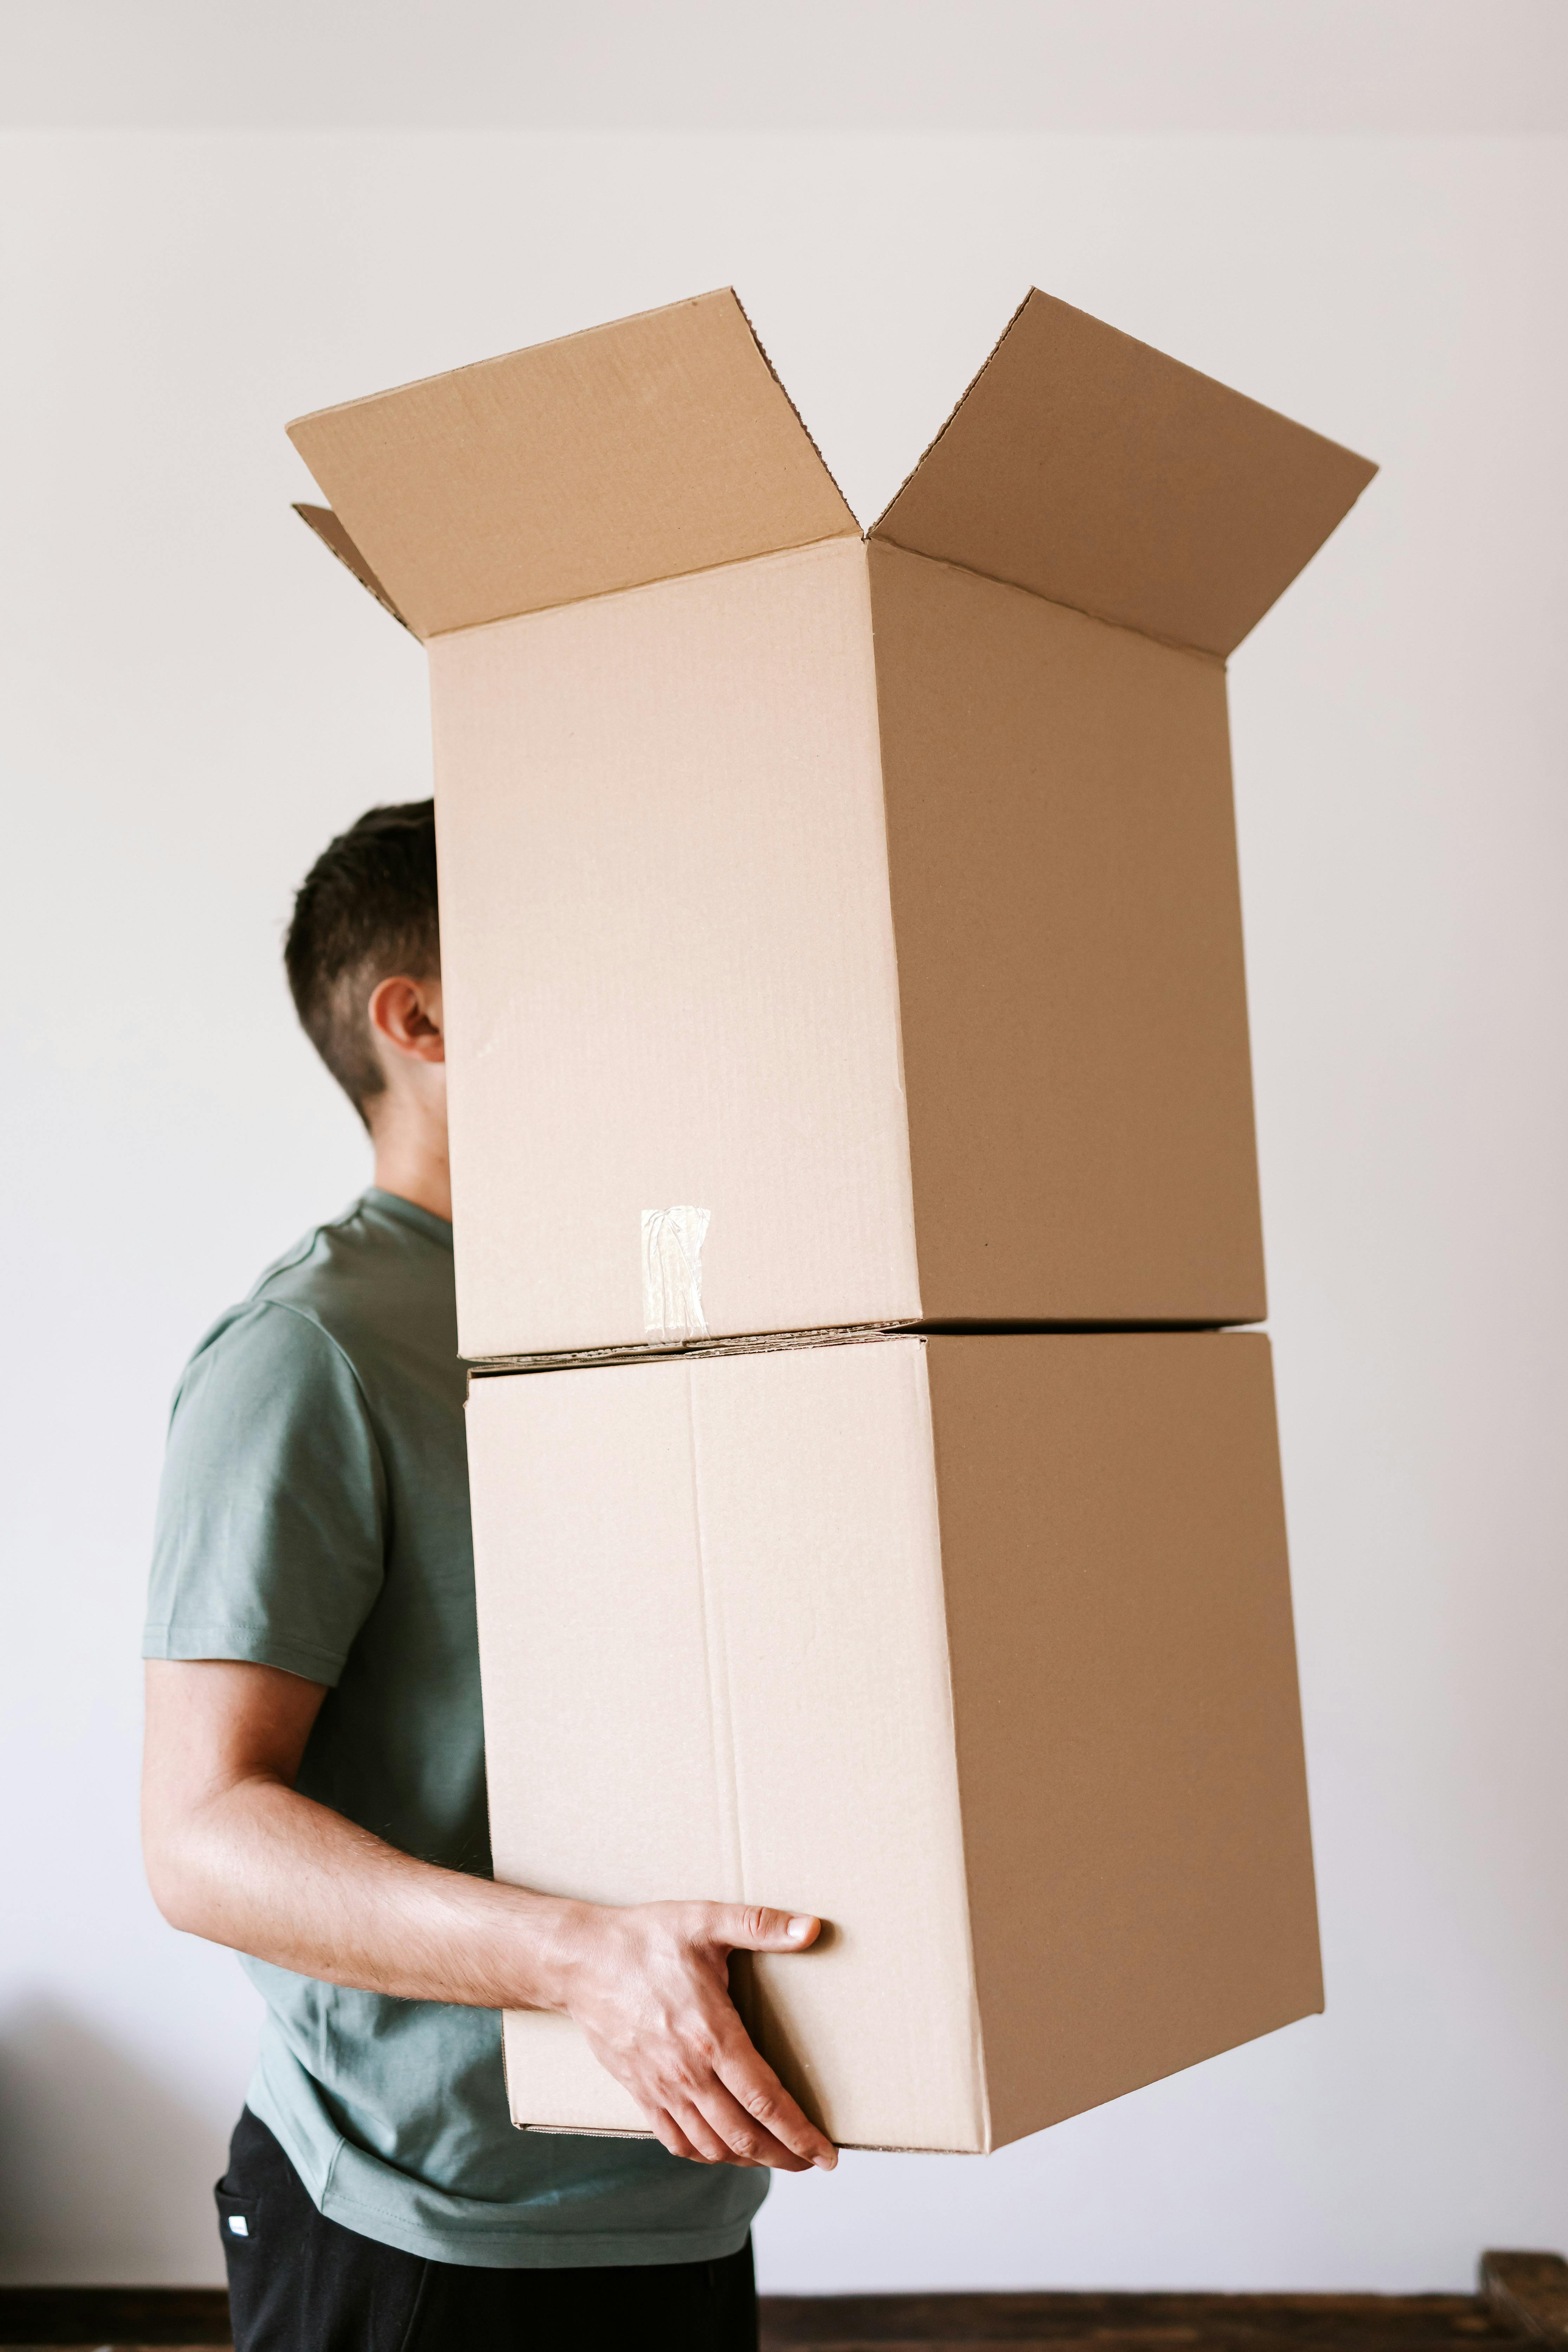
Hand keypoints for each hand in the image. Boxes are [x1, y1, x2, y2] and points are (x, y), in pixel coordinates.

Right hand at [547, 1900, 837, 2171]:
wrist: (581, 1959)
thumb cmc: (645, 1938)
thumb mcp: (706, 1920)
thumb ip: (761, 1926)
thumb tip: (813, 1927)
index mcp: (712, 2036)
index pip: (767, 2101)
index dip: (800, 2133)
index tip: (827, 2154)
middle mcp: (688, 2072)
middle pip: (744, 2135)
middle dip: (784, 2156)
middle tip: (812, 2163)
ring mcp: (661, 2087)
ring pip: (712, 2146)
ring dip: (748, 2160)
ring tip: (775, 2158)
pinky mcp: (640, 2092)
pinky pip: (676, 2141)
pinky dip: (705, 2154)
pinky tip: (722, 2150)